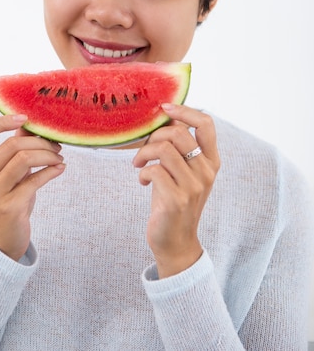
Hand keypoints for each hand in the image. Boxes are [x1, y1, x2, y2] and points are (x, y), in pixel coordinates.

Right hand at [0, 114, 64, 260]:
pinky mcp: (9, 207)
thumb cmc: (6, 199)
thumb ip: (15, 148)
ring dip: (48, 155)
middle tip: (55, 145)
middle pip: (12, 145)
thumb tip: (32, 124)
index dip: (3, 120)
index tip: (25, 118)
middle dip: (40, 142)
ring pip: (24, 159)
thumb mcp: (6, 173)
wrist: (1, 240)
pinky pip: (35, 180)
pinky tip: (60, 169)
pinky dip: (52, 171)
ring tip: (59, 158)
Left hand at [132, 104, 219, 277]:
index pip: (206, 123)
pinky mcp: (177, 200)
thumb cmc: (174, 200)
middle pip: (178, 133)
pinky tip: (142, 180)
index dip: (185, 110)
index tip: (164, 107)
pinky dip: (142, 172)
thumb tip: (167, 114)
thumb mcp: (183, 171)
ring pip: (164, 149)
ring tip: (139, 164)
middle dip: (154, 136)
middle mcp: (206, 172)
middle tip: (145, 150)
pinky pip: (154, 170)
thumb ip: (180, 146)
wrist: (175, 242)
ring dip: (144, 153)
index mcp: (211, 161)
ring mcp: (193, 187)